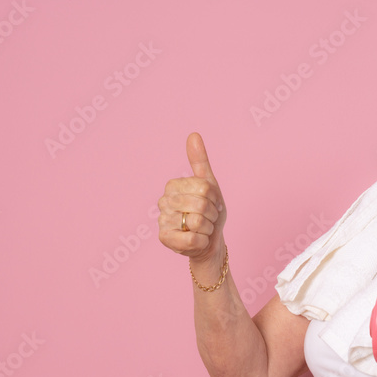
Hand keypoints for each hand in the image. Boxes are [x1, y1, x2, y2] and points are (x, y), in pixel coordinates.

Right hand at [157, 132, 225, 262]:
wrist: (209, 241)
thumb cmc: (209, 212)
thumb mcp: (209, 185)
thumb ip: (200, 161)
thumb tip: (193, 135)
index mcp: (173, 185)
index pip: (204, 187)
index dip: (214, 198)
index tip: (212, 203)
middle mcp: (163, 201)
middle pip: (201, 204)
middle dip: (212, 214)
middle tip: (208, 218)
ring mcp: (162, 221)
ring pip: (197, 222)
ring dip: (207, 228)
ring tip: (201, 228)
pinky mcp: (165, 239)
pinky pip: (193, 238)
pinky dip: (202, 241)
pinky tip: (197, 240)